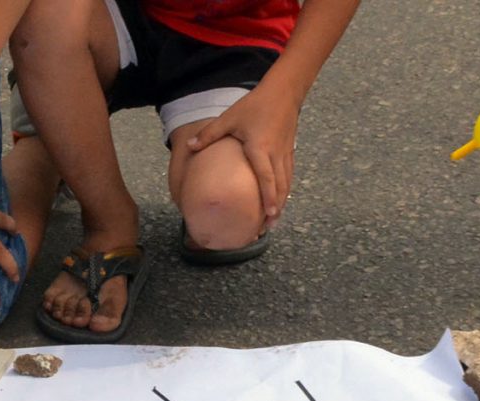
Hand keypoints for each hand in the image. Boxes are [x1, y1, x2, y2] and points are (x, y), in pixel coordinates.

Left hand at [187, 86, 300, 220]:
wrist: (283, 92)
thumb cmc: (255, 105)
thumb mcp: (230, 118)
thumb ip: (209, 134)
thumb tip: (189, 146)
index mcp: (260, 148)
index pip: (266, 178)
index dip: (268, 198)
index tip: (268, 215)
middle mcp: (275, 155)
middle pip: (279, 187)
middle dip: (275, 209)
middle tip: (267, 228)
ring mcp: (285, 154)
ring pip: (286, 184)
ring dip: (281, 203)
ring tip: (273, 221)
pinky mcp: (289, 152)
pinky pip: (288, 176)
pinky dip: (284, 190)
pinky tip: (280, 200)